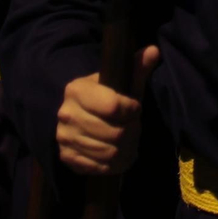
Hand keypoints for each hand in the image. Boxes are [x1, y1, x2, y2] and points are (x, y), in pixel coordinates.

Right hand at [56, 46, 160, 175]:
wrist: (84, 115)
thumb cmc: (108, 96)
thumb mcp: (122, 82)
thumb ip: (137, 68)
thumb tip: (153, 50)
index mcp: (76, 89)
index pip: (114, 106)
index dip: (132, 110)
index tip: (135, 108)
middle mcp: (65, 114)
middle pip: (115, 133)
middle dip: (132, 132)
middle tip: (134, 127)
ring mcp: (64, 138)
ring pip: (110, 153)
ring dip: (126, 149)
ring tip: (129, 141)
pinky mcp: (67, 157)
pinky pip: (100, 167)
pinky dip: (115, 164)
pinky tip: (118, 153)